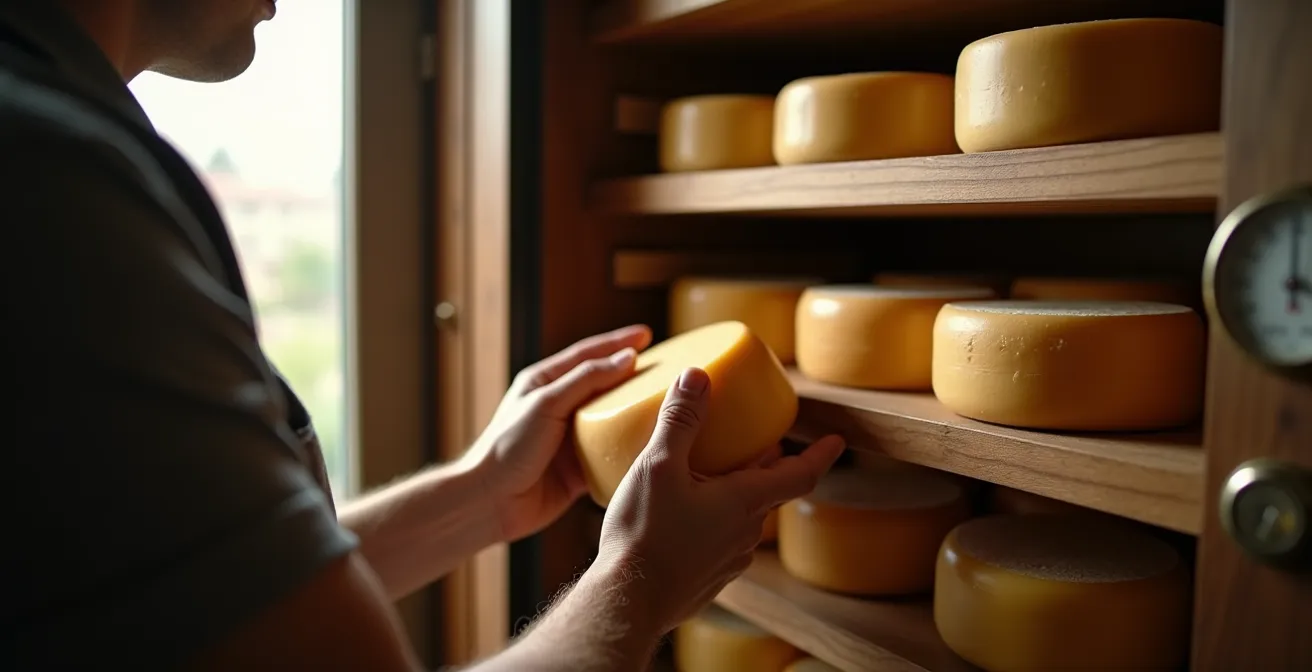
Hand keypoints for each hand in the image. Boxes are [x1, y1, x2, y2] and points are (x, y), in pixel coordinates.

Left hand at [464, 325, 652, 542]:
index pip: (588, 355)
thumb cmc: (508, 446)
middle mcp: (558, 408)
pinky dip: (628, 450)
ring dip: (634, 414)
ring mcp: (568, 439)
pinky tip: (651, 446)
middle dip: (633, 377)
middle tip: (666, 370)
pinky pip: (609, 456)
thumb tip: (627, 358)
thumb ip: (587, 379)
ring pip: (609, 421)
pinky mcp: (577, 469)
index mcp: (544, 383)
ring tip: (665, 406)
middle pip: (604, 386)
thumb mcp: (547, 403)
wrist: (489, 502)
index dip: (618, 343)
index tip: (647, 335)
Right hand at [595, 367, 844, 634]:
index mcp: (745, 501)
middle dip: (770, 466)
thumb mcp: (659, 467)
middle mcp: (745, 533)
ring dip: (740, 493)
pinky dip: (716, 519)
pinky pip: (721, 541)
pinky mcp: (707, 579)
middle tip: (764, 443)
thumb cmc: (645, 535)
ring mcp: (728, 560)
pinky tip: (686, 515)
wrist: (626, 602)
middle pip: (770, 492)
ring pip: (745, 518)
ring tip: (716, 474)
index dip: (820, 454)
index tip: (836, 440)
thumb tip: (699, 376)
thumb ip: (681, 421)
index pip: (800, 475)